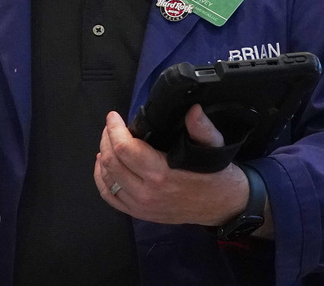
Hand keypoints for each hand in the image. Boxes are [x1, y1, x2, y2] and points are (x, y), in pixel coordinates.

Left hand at [94, 104, 249, 226]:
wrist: (222, 205)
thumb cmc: (216, 174)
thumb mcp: (215, 146)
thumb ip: (202, 128)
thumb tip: (193, 109)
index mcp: (162, 174)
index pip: (125, 149)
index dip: (115, 129)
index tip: (114, 116)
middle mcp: (147, 193)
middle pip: (112, 162)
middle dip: (107, 139)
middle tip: (111, 125)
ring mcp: (141, 206)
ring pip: (107, 179)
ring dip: (103, 156)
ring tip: (108, 141)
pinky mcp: (139, 214)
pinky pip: (110, 197)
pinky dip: (101, 179)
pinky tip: (103, 165)